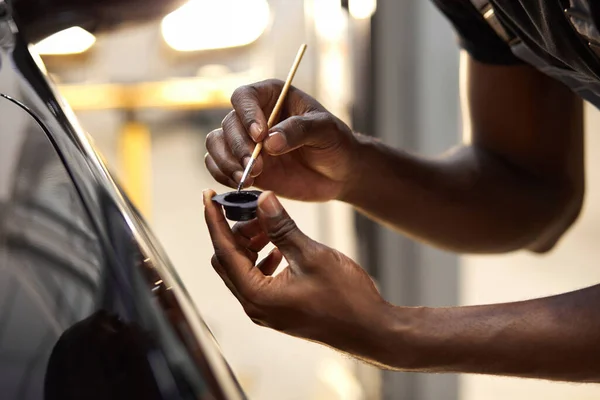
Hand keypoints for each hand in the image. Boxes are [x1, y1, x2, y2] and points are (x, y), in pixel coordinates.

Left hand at [203, 189, 393, 361]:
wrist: (371, 330)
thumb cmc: (346, 298)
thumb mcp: (311, 255)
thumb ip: (282, 227)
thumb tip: (262, 200)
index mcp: (257, 295)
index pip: (223, 251)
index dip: (214, 220)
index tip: (207, 196)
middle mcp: (255, 306)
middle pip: (228, 261)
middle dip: (235, 231)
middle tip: (253, 209)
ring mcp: (266, 310)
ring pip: (242, 269)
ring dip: (250, 244)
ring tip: (270, 227)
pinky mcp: (279, 309)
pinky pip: (257, 279)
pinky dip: (262, 258)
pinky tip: (280, 248)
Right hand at [205, 79, 358, 201]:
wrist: (339, 172)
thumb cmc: (335, 142)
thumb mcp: (325, 130)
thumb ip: (299, 131)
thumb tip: (269, 141)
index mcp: (271, 96)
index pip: (244, 97)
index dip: (247, 115)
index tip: (259, 136)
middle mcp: (253, 116)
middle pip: (228, 124)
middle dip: (238, 146)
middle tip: (256, 166)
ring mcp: (246, 142)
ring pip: (216, 144)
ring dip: (225, 161)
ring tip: (246, 178)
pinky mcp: (243, 165)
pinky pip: (218, 166)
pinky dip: (222, 175)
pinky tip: (241, 184)